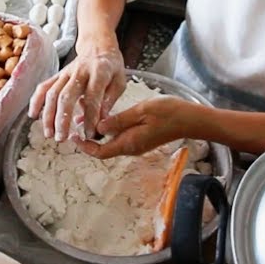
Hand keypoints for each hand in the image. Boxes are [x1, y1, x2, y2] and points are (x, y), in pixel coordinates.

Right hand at [28, 47, 125, 141]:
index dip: (90, 117)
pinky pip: (43, 87)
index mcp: (99, 72)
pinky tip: (34, 116)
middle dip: (62, 119)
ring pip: (52, 93)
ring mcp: (66, 72)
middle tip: (61, 138)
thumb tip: (100, 123)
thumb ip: (109, 101)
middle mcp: (80, 71)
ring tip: (49, 134)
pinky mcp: (57, 74)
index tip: (88, 134)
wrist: (98, 46)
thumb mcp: (120, 82)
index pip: (93, 97)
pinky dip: (36, 101)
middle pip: (66, 95)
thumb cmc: (111, 67)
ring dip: (48, 115)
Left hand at [77, 96, 196, 158]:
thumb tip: (98, 128)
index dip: (84, 146)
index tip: (73, 136)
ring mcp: (137, 145)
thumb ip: (118, 120)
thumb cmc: (169, 113)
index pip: (100, 152)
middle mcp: (131, 148)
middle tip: (76, 123)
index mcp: (129, 143)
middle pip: (104, 149)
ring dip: (99, 134)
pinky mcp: (142, 140)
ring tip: (87, 117)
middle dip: (88, 139)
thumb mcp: (141, 111)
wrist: (191, 120)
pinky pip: (121, 138)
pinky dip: (110, 131)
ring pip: (112, 143)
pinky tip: (107, 118)